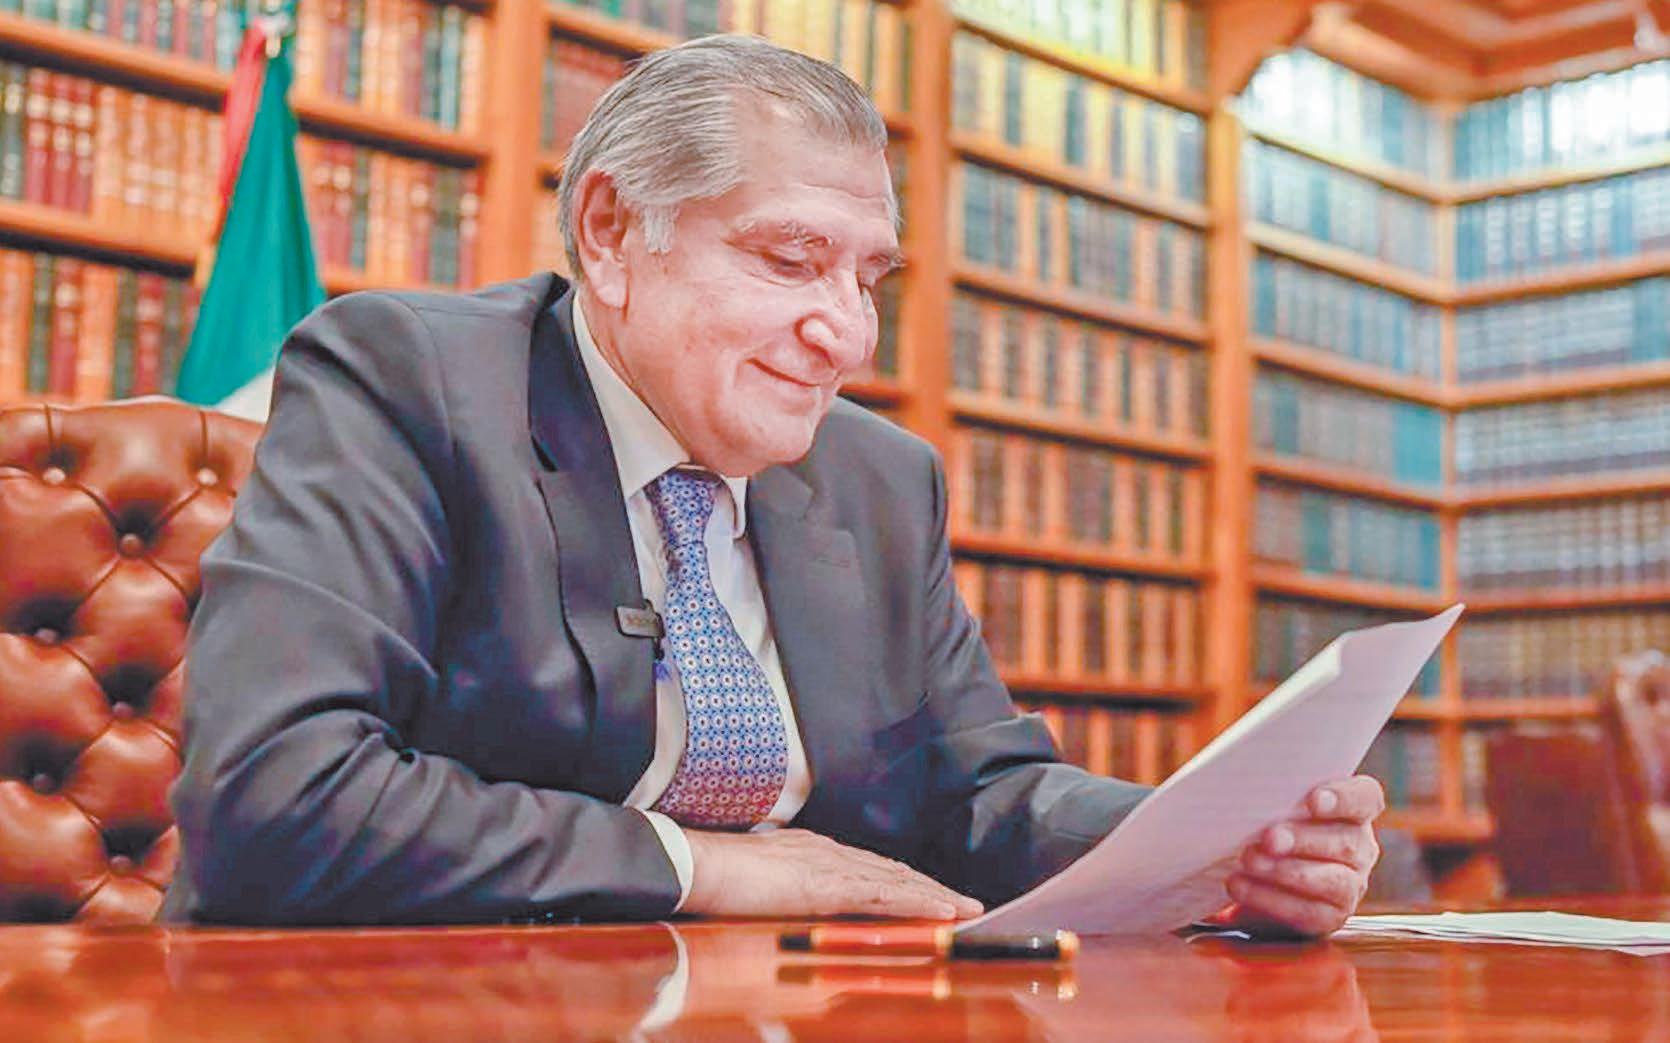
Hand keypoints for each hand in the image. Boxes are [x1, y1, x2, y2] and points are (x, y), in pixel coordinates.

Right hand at [681, 828, 983, 919]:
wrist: (692, 863)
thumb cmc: (715, 879)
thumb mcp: (760, 890)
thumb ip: (786, 898)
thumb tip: (801, 915)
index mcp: (812, 853)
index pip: (870, 869)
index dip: (905, 883)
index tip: (931, 896)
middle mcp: (828, 852)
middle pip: (892, 871)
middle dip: (931, 888)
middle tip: (967, 904)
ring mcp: (829, 864)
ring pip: (896, 880)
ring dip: (935, 895)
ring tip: (966, 909)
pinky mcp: (825, 884)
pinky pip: (883, 894)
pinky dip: (917, 902)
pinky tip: (941, 911)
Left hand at [1222, 776, 1384, 937]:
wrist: (1261, 877)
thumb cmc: (1268, 827)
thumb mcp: (1272, 807)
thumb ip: (1268, 797)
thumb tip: (1230, 785)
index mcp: (1354, 812)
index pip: (1365, 798)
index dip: (1344, 797)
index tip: (1313, 799)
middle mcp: (1360, 848)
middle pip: (1345, 842)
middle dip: (1303, 840)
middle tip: (1268, 838)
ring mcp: (1351, 885)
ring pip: (1332, 880)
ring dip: (1286, 871)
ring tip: (1249, 861)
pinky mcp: (1331, 917)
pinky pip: (1308, 912)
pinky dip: (1271, 900)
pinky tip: (1241, 887)